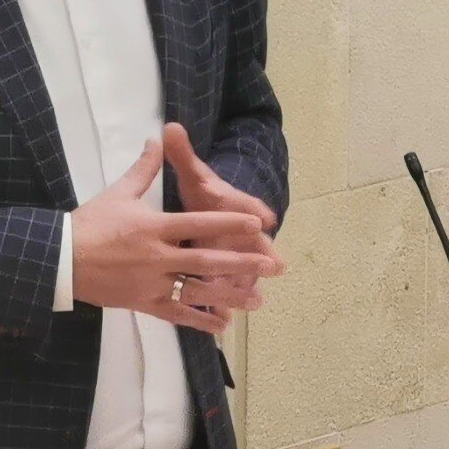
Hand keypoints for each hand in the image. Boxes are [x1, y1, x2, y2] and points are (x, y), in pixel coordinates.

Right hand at [71, 139, 283, 334]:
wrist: (61, 259)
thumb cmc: (90, 223)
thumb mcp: (118, 192)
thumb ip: (144, 168)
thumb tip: (158, 138)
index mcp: (155, 227)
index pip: (199, 224)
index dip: (229, 224)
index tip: (257, 224)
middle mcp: (158, 257)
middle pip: (207, 261)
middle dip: (242, 263)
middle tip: (271, 266)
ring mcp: (152, 283)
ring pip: (197, 291)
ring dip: (229, 296)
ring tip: (256, 300)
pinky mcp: (143, 304)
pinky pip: (177, 314)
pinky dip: (200, 320)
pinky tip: (221, 325)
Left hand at [163, 122, 281, 311]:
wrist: (218, 213)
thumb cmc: (206, 194)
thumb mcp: (194, 175)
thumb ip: (182, 155)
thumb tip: (170, 126)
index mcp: (234, 207)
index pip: (249, 206)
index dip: (257, 210)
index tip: (266, 216)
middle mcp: (241, 234)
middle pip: (255, 245)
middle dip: (263, 254)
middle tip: (278, 264)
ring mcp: (235, 258)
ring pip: (242, 274)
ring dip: (247, 286)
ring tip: (252, 301)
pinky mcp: (225, 277)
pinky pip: (224, 294)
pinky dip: (222, 307)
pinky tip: (222, 322)